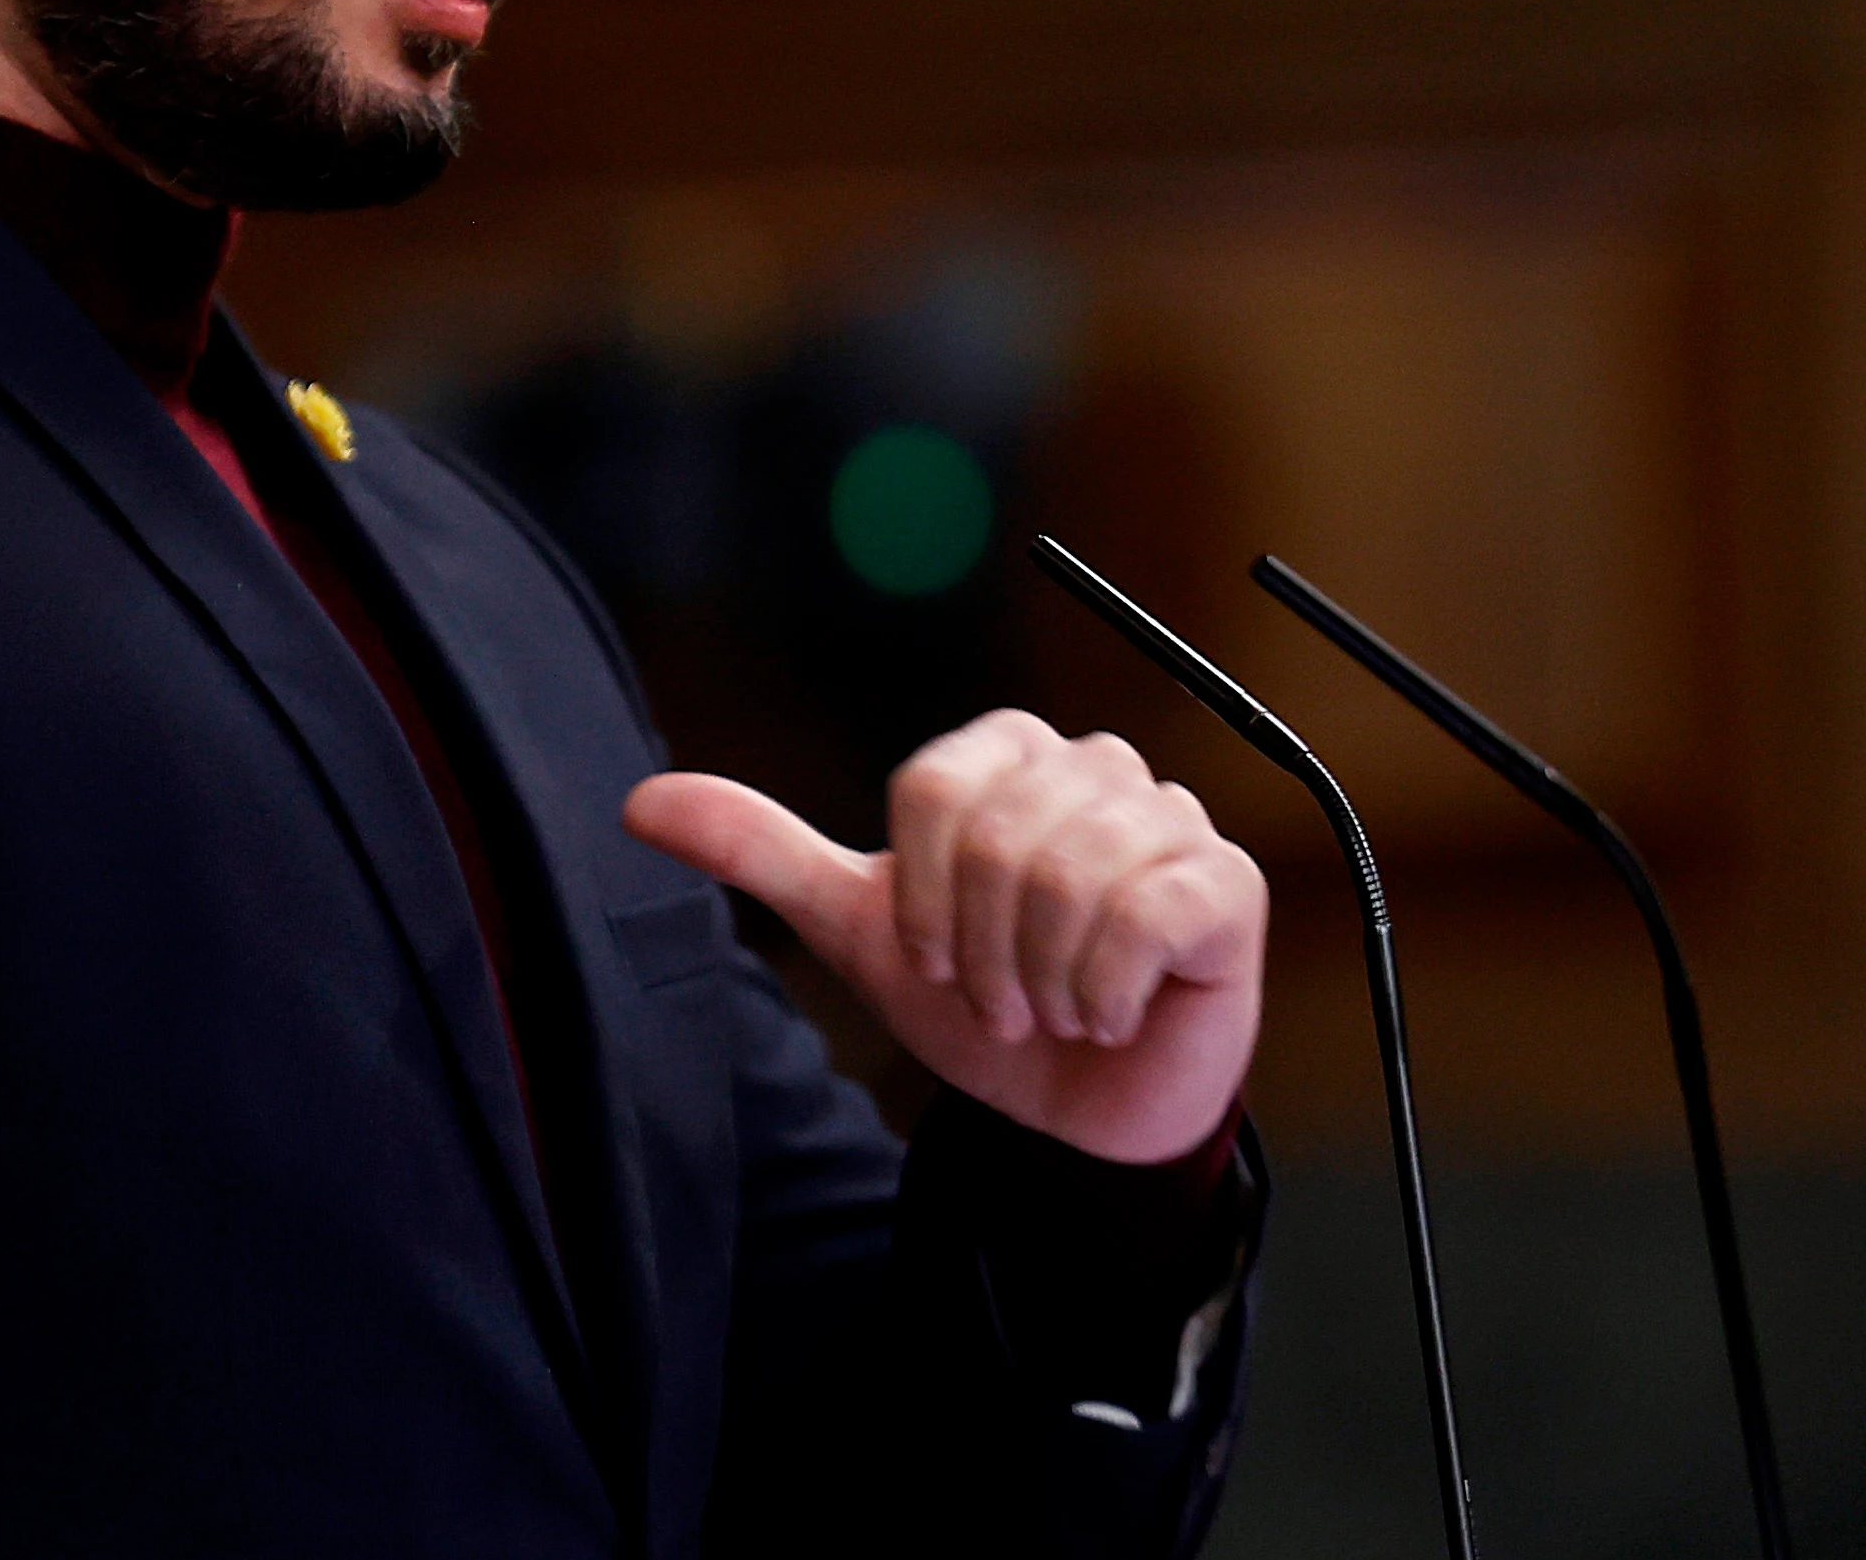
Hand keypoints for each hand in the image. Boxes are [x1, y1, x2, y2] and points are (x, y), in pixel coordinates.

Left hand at [622, 710, 1265, 1164]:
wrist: (1078, 1109)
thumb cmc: (985, 1006)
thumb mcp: (861, 931)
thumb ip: (764, 856)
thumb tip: (640, 802)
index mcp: (1010, 756)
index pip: (932, 788)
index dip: (919, 895)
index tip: (937, 959)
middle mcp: (1096, 768)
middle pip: (1000, 834)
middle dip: (981, 948)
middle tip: (1001, 1000)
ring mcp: (1170, 820)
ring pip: (1070, 874)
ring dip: (1041, 977)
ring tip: (1055, 1010)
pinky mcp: (1224, 887)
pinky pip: (1146, 913)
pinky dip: (1104, 990)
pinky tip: (1110, 1014)